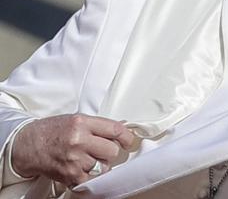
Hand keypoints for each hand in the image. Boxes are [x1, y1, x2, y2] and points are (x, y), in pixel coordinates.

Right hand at [12, 114, 134, 186]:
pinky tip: (84, 169)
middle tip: (101, 150)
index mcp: (82, 123)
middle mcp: (79, 140)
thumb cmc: (51, 131)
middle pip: (112, 150)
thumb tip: (121, 131)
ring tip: (88, 159)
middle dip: (109, 151)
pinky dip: (91, 177)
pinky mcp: (70, 175)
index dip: (127, 137)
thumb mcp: (76, 119)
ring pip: (104, 166)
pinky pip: (92, 180)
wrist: (27, 144)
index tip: (128, 141)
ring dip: (100, 165)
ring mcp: (74, 159)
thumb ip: (98, 125)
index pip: (115, 129)